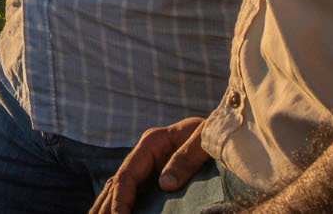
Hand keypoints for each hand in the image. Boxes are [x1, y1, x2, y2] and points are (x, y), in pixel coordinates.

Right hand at [89, 116, 208, 213]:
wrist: (227, 128)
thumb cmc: (218, 132)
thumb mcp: (204, 141)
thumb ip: (185, 159)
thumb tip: (165, 184)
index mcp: (152, 143)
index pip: (127, 175)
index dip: (120, 199)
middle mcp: (145, 154)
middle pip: (116, 183)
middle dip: (105, 205)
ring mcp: (149, 165)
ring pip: (119, 188)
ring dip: (107, 205)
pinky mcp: (156, 175)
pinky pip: (134, 192)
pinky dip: (122, 203)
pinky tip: (114, 213)